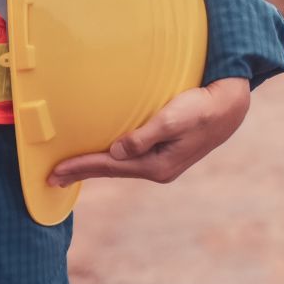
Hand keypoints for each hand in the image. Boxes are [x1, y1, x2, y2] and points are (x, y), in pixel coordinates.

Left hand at [48, 77, 250, 186]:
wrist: (230, 106)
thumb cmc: (202, 108)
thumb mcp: (172, 119)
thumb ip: (143, 136)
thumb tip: (117, 152)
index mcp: (158, 165)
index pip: (110, 167)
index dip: (80, 168)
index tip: (54, 174)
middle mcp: (159, 169)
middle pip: (112, 171)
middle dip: (83, 171)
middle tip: (52, 178)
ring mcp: (164, 163)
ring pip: (122, 166)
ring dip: (97, 166)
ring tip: (73, 169)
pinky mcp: (167, 153)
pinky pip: (132, 159)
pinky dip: (114, 159)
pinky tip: (107, 157)